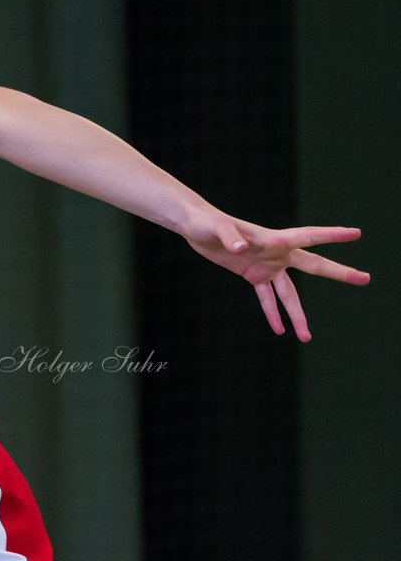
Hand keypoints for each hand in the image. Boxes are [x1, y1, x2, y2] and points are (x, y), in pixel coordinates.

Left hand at [181, 212, 369, 341]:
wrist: (194, 227)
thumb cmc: (207, 222)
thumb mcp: (217, 228)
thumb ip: (230, 237)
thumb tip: (241, 248)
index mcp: (274, 238)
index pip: (309, 236)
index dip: (332, 234)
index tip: (356, 233)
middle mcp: (277, 252)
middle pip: (314, 265)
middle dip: (339, 273)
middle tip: (365, 279)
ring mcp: (267, 265)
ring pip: (289, 293)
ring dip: (297, 314)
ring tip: (306, 338)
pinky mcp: (252, 274)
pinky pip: (266, 298)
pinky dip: (272, 314)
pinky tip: (279, 330)